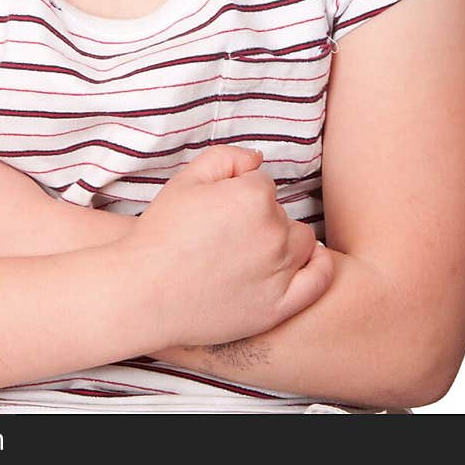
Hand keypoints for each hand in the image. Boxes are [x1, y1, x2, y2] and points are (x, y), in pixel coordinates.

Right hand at [121, 143, 333, 349]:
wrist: (145, 291)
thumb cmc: (162, 233)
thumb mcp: (187, 179)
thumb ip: (227, 158)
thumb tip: (257, 160)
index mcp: (254, 197)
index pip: (262, 184)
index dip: (238, 193)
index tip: (217, 210)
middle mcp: (274, 233)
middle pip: (282, 213)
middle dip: (260, 217)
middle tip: (225, 234)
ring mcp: (280, 272)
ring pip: (301, 242)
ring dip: (282, 240)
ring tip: (248, 252)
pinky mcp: (279, 306)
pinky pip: (318, 281)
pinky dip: (319, 266)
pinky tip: (310, 259)